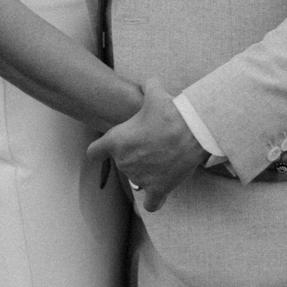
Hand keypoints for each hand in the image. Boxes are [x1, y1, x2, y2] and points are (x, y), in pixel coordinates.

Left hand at [84, 79, 207, 211]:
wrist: (192, 130)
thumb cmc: (171, 111)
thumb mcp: (155, 92)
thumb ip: (148, 88)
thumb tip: (151, 82)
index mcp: (116, 141)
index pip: (94, 153)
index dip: (99, 151)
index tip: (104, 152)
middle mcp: (124, 162)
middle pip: (122, 164)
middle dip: (134, 155)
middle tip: (152, 142)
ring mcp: (140, 178)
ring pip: (136, 180)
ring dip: (145, 172)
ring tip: (161, 159)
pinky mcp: (159, 189)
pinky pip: (151, 204)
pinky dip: (153, 200)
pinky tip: (158, 192)